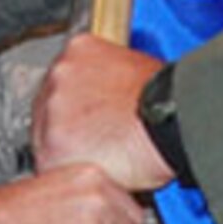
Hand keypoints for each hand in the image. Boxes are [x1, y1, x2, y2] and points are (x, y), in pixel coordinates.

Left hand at [33, 33, 172, 191]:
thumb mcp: (137, 67)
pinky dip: (68, 174)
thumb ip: (108, 78)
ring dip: (65, 152)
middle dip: (67, 129)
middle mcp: (58, 74)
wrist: (177, 122)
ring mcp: (52, 109)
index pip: (62, 81)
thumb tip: (107, 94)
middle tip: (94, 143)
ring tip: (100, 159)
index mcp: (79, 50)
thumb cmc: (168, 100)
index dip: (75, 106)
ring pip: (46, 139)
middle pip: (48, 109)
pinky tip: (94, 171)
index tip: (87, 120)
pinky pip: (51, 166)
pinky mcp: (54, 145)